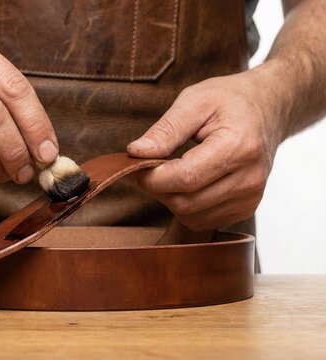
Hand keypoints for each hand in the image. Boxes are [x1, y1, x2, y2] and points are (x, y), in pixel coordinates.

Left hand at [127, 66, 284, 229]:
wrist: (268, 109)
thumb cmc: (229, 101)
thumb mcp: (194, 101)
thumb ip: (165, 130)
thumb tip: (136, 153)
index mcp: (238, 147)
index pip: (184, 178)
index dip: (151, 177)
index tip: (134, 164)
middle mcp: (249, 178)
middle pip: (185, 202)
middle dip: (157, 188)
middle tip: (148, 167)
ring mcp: (251, 197)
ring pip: (191, 216)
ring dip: (170, 198)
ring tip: (170, 171)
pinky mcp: (247, 208)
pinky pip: (203, 221)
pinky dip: (186, 206)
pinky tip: (187, 183)